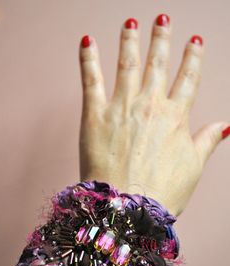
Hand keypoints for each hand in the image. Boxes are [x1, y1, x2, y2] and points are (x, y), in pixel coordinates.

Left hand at [78, 15, 228, 215]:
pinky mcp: (95, 116)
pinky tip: (88, 41)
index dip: (192, 58)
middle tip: (162, 18)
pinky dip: (88, 59)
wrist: (127, 208)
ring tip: (131, 22)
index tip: (195, 41)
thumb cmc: (162, 193)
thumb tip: (226, 125)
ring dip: (130, 40)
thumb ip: (207, 141)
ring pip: (127, 64)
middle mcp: (150, 106)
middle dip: (161, 39)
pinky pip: (91, 80)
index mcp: (175, 118)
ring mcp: (122, 108)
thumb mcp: (193, 168)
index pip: (188, 79)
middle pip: (158, 64)